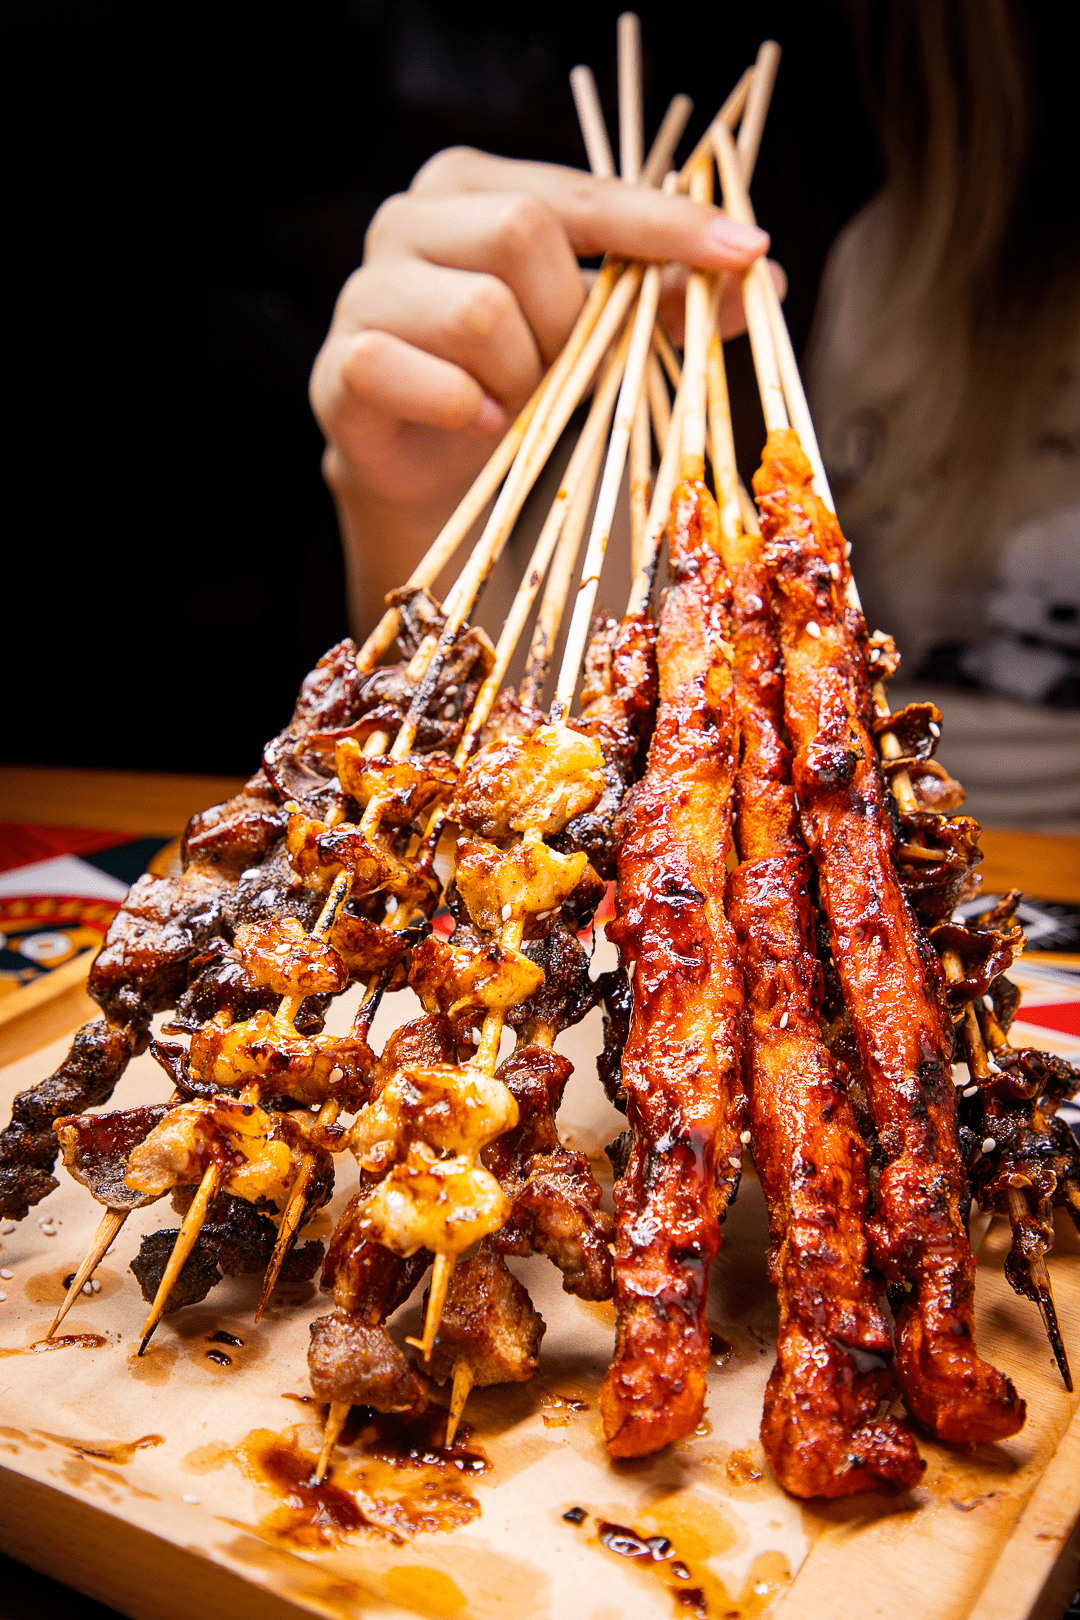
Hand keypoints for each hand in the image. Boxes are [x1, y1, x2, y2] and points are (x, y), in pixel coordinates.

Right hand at [310, 146, 774, 626]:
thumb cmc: (515, 382)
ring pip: (477, 311)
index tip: (744, 249)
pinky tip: (482, 425)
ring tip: (520, 403)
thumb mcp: (599, 336)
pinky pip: (412, 371)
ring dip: (524, 374)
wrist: (427, 468)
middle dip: (571, 318)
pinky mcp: (341, 365)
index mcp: (473, 186)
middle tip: (569, 368)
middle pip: (520, 233)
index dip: (665, 222)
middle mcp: (409, 218)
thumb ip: (667, 304)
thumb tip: (767, 278)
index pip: (583, 190)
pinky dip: (466, 409)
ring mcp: (364, 289)